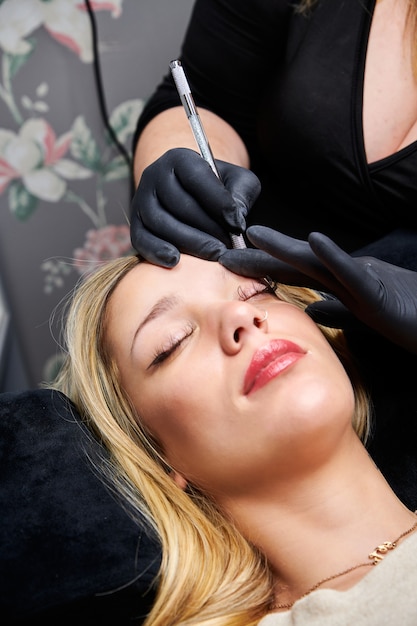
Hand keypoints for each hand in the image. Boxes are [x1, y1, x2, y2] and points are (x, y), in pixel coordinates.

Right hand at [130, 148, 260, 266]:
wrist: (192, 196)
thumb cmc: (219, 189)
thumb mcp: (238, 181)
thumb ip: (242, 194)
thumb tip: (235, 219)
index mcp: (180, 158)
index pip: (198, 178)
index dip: (220, 204)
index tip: (238, 225)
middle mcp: (154, 174)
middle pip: (180, 204)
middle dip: (208, 228)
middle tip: (228, 245)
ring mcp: (141, 199)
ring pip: (161, 223)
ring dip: (190, 242)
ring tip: (214, 254)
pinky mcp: (135, 223)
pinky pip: (141, 239)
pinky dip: (157, 252)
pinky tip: (175, 261)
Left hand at [220, 226, 416, 352]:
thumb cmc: (408, 315)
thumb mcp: (365, 314)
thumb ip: (337, 309)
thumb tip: (310, 308)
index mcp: (340, 284)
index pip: (294, 274)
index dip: (262, 269)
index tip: (230, 267)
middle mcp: (346, 276)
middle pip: (296, 264)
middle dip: (259, 258)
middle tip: (222, 252)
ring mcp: (362, 281)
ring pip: (317, 262)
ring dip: (285, 247)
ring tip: (255, 234)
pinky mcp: (379, 291)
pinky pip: (353, 273)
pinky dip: (333, 257)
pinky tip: (315, 241)